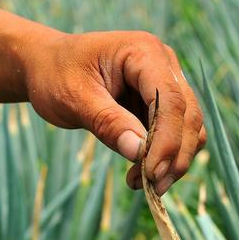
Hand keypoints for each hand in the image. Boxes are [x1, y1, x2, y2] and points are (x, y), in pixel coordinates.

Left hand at [22, 30, 206, 194]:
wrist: (49, 67)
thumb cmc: (57, 75)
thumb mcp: (75, 99)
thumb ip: (108, 123)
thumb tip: (138, 152)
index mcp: (144, 52)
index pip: (170, 99)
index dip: (167, 140)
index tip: (151, 173)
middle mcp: (164, 65)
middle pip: (188, 115)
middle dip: (174, 156)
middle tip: (152, 187)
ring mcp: (167, 83)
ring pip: (190, 128)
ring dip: (173, 161)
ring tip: (142, 183)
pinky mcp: (163, 104)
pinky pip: (177, 134)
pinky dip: (166, 158)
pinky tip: (140, 173)